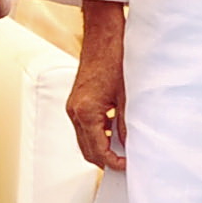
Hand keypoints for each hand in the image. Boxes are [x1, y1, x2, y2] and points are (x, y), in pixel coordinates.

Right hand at [65, 1, 126, 169]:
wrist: (103, 36)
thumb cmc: (114, 59)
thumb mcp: (126, 96)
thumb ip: (126, 125)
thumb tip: (129, 145)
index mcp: (86, 112)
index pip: (98, 150)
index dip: (113, 162)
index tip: (127, 166)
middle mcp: (74, 111)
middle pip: (86, 150)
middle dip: (104, 160)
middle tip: (124, 163)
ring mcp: (73, 106)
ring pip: (83, 139)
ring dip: (99, 148)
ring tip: (120, 150)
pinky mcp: (75, 100)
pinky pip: (82, 126)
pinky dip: (95, 134)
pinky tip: (113, 132)